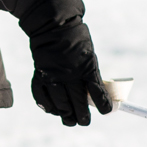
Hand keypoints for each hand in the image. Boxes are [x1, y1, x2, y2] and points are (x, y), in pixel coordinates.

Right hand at [20, 0, 113, 126]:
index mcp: (87, 66)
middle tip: (83, 121)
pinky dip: (48, 106)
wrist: (52, 24)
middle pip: (78, 103)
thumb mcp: (89, 55)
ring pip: (60, 105)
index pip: (98, 92)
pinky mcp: (39, 76)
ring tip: (69, 120)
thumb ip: (90, 75)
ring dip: (65, 115)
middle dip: (82, 116)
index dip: (103, 105)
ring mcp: (53, 76)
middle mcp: (70, 74)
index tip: (106, 111)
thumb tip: (94, 98)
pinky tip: (53, 110)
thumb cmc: (76, 39)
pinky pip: (42, 98)